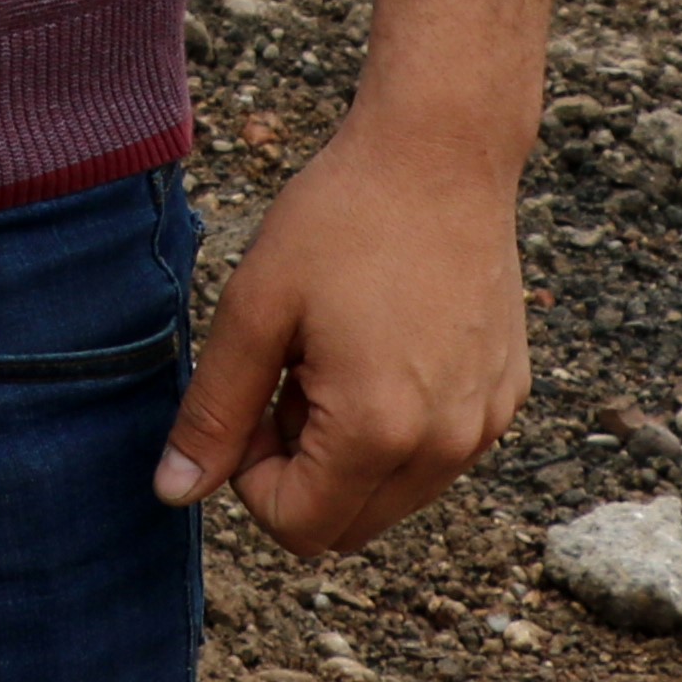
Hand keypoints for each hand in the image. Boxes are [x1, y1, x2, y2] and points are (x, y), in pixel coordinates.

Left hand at [151, 97, 531, 554]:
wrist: (441, 154)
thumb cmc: (340, 219)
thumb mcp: (255, 310)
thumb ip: (214, 412)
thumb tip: (174, 493)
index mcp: (378, 430)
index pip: (296, 527)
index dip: (250, 477)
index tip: (250, 400)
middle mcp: (447, 447)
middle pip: (347, 526)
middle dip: (299, 472)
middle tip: (286, 378)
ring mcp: (486, 426)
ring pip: (393, 497)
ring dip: (346, 454)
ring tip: (334, 358)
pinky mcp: (507, 399)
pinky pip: (437, 456)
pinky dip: (398, 429)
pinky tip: (384, 348)